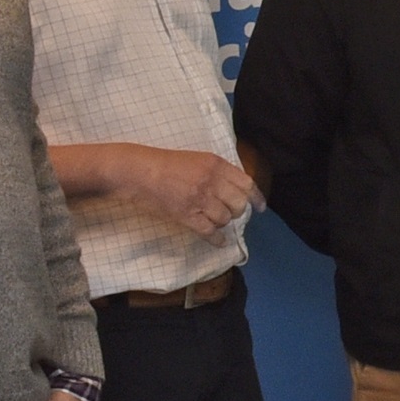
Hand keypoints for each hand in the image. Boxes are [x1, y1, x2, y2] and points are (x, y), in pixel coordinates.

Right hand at [130, 146, 257, 235]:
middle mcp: (211, 181)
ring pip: (225, 219)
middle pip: (239, 204)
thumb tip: (235, 190)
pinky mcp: (186, 215)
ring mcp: (199, 199)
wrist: (138, 171)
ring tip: (211, 218)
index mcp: (216, 164)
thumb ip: (217, 171)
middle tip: (227, 212)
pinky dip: (217, 239)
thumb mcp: (196, 159)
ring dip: (221, 222)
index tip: (261, 208)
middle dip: (236, 211)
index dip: (256, 198)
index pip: (246, 183)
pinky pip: (210, 232)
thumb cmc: (164, 164)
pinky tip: (218, 241)